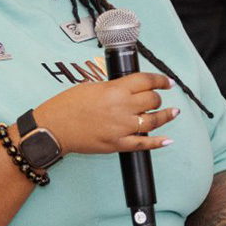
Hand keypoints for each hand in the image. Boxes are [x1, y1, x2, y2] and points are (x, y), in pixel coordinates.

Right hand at [35, 73, 177, 156]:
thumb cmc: (66, 106)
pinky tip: (167, 139)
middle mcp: (121, 108)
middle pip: (152, 100)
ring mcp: (121, 128)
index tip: (167, 81)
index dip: (161, 80)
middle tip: (157, 97)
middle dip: (157, 97)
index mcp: (114, 90)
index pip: (146, 81)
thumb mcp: (91, 87)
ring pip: (153, 121)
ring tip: (172, 113)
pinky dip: (158, 142)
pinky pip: (143, 144)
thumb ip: (113, 88)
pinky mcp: (118, 144)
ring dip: (165, 116)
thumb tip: (128, 89)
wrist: (53, 128)